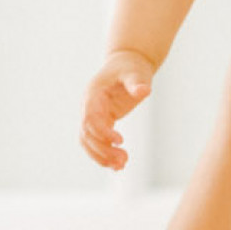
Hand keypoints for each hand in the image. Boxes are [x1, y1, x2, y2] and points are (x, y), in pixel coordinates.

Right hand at [82, 50, 154, 170]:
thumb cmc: (131, 67)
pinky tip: (119, 166)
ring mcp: (93, 115)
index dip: (102, 132)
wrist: (128, 64)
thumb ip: (136, 83)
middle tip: (124, 160)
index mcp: (93, 94)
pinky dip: (105, 154)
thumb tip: (143, 91)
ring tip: (122, 166)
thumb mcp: (135, 73)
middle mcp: (89, 106)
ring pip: (89, 142)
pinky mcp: (102, 121)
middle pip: (87, 134)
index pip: (90, 118)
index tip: (120, 141)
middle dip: (102, 149)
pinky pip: (97, 142)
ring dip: (102, 156)